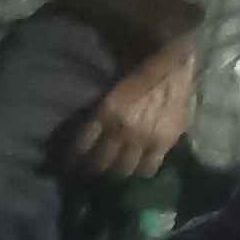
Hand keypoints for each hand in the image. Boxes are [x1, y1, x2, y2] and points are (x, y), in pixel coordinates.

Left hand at [63, 40, 196, 181]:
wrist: (171, 66)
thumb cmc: (136, 73)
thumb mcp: (110, 92)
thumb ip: (99, 115)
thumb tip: (86, 139)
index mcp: (106, 113)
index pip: (82, 146)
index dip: (72, 159)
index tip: (69, 165)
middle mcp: (123, 130)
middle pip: (100, 163)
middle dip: (91, 170)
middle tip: (89, 171)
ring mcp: (145, 139)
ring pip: (124, 171)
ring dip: (115, 174)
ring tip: (113, 171)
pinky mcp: (165, 143)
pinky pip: (149, 168)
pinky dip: (140, 172)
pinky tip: (137, 169)